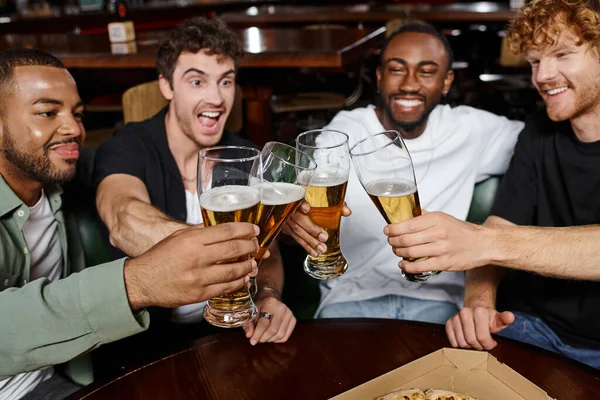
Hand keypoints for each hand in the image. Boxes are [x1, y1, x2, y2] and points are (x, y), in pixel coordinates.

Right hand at [124, 222, 259, 309]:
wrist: (142, 281)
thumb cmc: (160, 256)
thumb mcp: (178, 237)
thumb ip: (200, 232)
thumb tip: (222, 228)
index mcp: (192, 240)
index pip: (226, 231)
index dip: (244, 230)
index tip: (254, 230)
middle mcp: (197, 258)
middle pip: (233, 249)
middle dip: (250, 246)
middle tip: (256, 245)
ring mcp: (199, 278)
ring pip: (232, 271)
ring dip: (247, 267)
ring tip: (253, 264)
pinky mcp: (199, 294)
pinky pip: (224, 288)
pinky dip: (237, 283)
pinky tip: (243, 279)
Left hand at [243, 289, 295, 345]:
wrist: (272, 299)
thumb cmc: (260, 306)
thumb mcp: (252, 311)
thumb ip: (249, 324)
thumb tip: (249, 336)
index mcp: (270, 303)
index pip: (264, 323)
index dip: (257, 334)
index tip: (252, 341)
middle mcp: (282, 308)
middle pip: (273, 330)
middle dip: (264, 338)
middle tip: (258, 340)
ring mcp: (289, 314)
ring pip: (280, 334)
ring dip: (270, 340)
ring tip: (264, 337)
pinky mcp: (293, 320)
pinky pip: (285, 336)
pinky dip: (277, 340)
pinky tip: (271, 336)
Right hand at [283, 201, 351, 255]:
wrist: (297, 206)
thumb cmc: (311, 202)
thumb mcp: (323, 201)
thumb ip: (335, 206)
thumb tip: (347, 212)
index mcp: (299, 198)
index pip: (298, 199)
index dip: (301, 204)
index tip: (307, 209)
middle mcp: (291, 208)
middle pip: (298, 218)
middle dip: (311, 229)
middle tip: (323, 237)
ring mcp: (287, 219)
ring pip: (297, 231)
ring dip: (309, 241)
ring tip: (321, 248)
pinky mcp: (287, 228)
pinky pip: (296, 238)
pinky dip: (306, 246)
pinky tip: (313, 252)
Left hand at [384, 211, 490, 272]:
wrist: (483, 244)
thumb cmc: (462, 231)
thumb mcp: (444, 217)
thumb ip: (425, 217)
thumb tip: (406, 216)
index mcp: (437, 219)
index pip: (408, 224)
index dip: (393, 229)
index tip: (387, 230)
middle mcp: (439, 233)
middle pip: (406, 239)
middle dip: (393, 242)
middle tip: (391, 242)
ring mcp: (442, 249)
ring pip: (411, 252)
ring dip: (399, 253)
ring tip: (397, 251)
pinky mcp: (444, 263)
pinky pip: (420, 266)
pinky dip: (407, 266)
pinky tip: (403, 263)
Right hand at [445, 307, 514, 349]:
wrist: (476, 310)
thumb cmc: (489, 318)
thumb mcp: (499, 319)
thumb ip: (505, 319)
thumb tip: (510, 317)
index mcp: (479, 311)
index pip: (482, 337)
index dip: (488, 344)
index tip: (492, 343)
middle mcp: (465, 312)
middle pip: (471, 341)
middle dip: (479, 346)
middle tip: (483, 343)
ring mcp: (455, 317)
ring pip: (461, 342)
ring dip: (470, 346)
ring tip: (475, 341)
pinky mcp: (449, 322)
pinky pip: (452, 340)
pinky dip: (459, 344)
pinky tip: (466, 339)